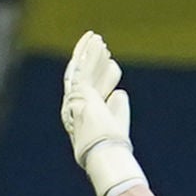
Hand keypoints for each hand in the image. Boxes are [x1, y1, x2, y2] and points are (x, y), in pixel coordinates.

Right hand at [59, 31, 144, 195]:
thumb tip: (121, 92)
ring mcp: (75, 100)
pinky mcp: (78, 93)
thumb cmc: (112, 148)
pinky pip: (82, 68)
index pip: (92, 93)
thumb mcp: (117, 125)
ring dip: (90, 55)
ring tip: (100, 40)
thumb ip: (118, 110)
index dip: (102, 78)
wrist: (106, 154)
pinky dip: (87, 53)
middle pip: (86, 80)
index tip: (114, 66)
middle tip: (106, 50)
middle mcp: (75, 109)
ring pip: (82, 71)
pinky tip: (94, 41)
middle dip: (95, 64)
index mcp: (84, 119)